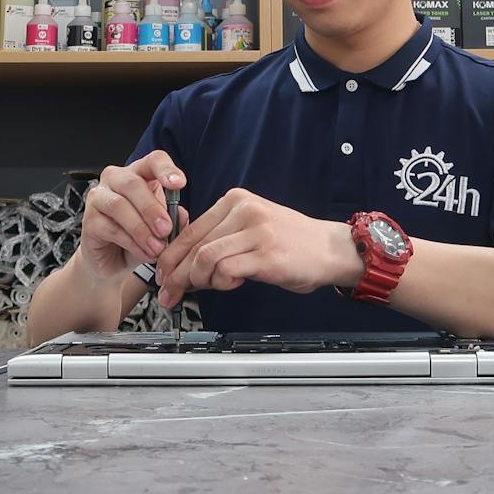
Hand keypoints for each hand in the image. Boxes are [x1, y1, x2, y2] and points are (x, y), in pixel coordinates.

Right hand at [78, 151, 188, 279]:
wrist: (113, 261)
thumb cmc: (139, 236)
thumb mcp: (162, 228)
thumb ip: (173, 219)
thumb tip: (182, 216)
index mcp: (139, 174)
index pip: (153, 161)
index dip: (166, 169)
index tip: (179, 183)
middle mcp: (116, 179)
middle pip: (133, 184)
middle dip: (152, 208)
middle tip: (166, 229)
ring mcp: (98, 197)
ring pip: (119, 205)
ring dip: (141, 229)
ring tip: (157, 247)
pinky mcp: (88, 220)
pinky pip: (110, 228)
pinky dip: (131, 243)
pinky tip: (145, 253)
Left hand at [153, 189, 363, 306]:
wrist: (331, 248)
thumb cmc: (291, 243)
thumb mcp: (251, 229)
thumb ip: (220, 239)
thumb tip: (184, 264)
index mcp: (235, 200)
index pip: (190, 230)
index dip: (171, 257)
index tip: (163, 276)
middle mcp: (243, 210)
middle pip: (193, 245)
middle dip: (176, 274)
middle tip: (170, 294)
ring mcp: (255, 231)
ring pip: (205, 258)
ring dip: (198, 281)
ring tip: (207, 289)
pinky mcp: (266, 253)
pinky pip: (226, 270)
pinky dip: (222, 283)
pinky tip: (233, 284)